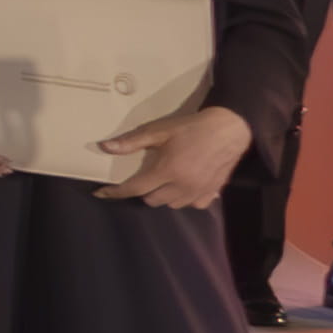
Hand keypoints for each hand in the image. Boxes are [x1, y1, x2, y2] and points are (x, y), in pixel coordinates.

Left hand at [99, 102, 249, 213]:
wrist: (231, 128)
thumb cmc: (192, 128)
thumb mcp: (159, 130)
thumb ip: (132, 141)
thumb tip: (104, 147)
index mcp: (167, 170)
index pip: (135, 188)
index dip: (115, 192)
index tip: (101, 193)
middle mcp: (182, 186)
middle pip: (152, 200)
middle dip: (144, 191)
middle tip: (146, 175)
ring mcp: (199, 191)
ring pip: (172, 205)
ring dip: (164, 196)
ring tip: (165, 180)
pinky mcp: (213, 192)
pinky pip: (193, 204)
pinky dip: (185, 198)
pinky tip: (185, 184)